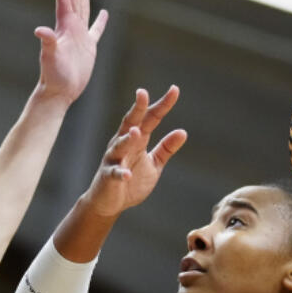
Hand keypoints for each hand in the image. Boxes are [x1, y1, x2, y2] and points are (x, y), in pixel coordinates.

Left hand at [35, 0, 108, 102]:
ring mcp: (80, 37)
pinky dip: (100, 22)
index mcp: (64, 27)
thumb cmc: (53, 76)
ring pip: (83, 8)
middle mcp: (71, 28)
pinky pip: (96, 30)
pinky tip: (104, 13)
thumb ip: (48, 42)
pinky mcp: (88, 47)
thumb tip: (40, 31)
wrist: (60, 92)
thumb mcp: (50, 57)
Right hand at [84, 88, 187, 216]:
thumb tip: (183, 131)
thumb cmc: (131, 180)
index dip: (162, 105)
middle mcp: (123, 144)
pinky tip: (127, 174)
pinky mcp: (108, 177)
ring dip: (127, 139)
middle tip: (142, 93)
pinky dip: (120, 173)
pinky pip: (114, 173)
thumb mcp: (154, 164)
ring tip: (137, 132)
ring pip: (119, 145)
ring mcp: (114, 160)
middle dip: (137, 109)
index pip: (150, 118)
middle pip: (131, 123)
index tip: (174, 90)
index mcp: (137, 139)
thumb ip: (166, 148)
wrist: (109, 203)